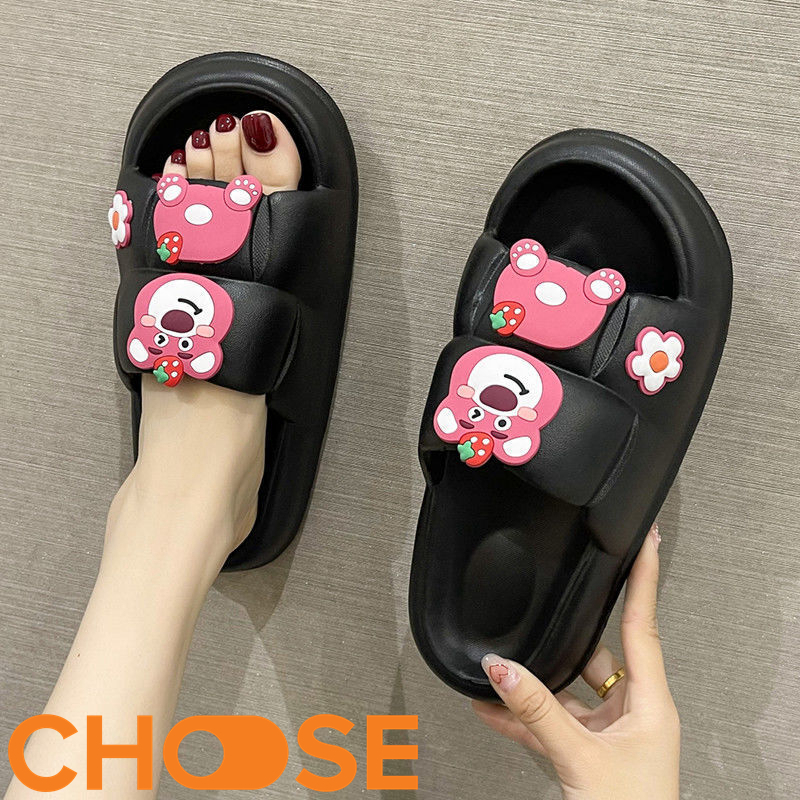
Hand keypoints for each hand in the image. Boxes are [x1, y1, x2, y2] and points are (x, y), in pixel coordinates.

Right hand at [473, 524, 678, 799]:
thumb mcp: (578, 757)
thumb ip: (535, 710)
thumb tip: (501, 668)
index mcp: (651, 703)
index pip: (643, 623)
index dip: (643, 578)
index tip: (644, 540)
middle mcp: (634, 712)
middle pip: (596, 653)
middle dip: (563, 637)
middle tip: (545, 607)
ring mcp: (611, 733)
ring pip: (569, 689)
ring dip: (535, 683)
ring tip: (499, 665)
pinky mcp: (589, 753)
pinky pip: (553, 721)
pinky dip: (524, 715)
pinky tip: (493, 708)